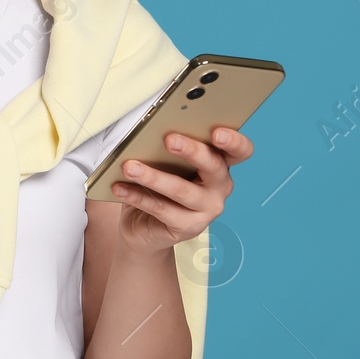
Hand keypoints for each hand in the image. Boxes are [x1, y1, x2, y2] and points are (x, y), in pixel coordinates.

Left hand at [109, 127, 252, 253]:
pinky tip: (119, 187)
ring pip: (182, 191)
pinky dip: (136, 196)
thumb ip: (164, 148)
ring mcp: (207, 210)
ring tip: (129, 166)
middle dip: (192, 151)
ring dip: (153, 177)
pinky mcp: (188, 228)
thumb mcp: (163, 163)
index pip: (240, 151)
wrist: (144, 226)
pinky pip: (160, 209)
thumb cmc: (156, 185)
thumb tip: (147, 131)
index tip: (217, 132)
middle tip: (169, 139)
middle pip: (214, 167)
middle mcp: (220, 187)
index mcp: (220, 164)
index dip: (234, 142)